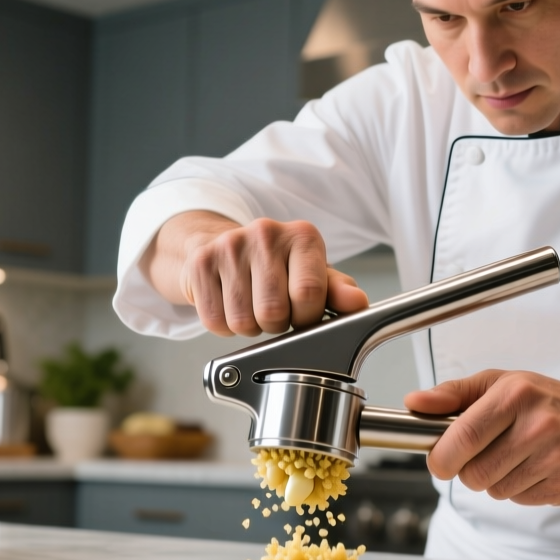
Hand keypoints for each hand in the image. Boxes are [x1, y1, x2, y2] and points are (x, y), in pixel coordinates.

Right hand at [142, 212, 368, 336]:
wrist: (222, 245)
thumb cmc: (277, 266)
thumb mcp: (314, 274)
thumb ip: (338, 291)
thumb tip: (358, 303)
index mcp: (302, 236)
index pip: (309, 293)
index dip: (306, 317)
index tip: (302, 313)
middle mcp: (266, 233)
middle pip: (274, 312)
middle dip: (276, 324)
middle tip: (274, 310)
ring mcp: (230, 246)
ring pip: (243, 321)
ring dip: (250, 327)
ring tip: (252, 306)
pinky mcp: (201, 263)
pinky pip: (215, 321)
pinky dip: (224, 325)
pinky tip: (230, 304)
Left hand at [406, 371, 559, 502]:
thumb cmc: (540, 398)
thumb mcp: (496, 383)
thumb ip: (451, 395)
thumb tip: (413, 404)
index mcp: (516, 395)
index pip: (463, 438)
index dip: (441, 457)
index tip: (439, 460)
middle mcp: (540, 426)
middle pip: (476, 474)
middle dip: (468, 470)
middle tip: (482, 453)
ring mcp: (557, 458)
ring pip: (496, 492)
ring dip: (494, 480)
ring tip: (512, 456)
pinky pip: (520, 501)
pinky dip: (518, 490)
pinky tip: (533, 467)